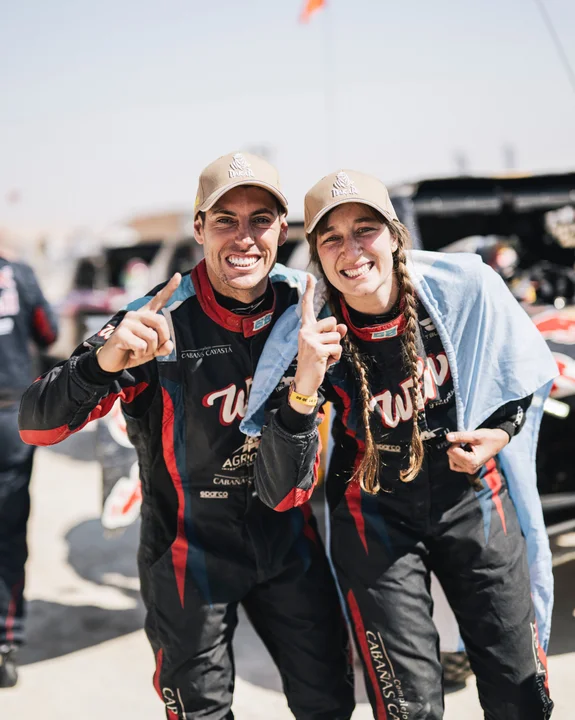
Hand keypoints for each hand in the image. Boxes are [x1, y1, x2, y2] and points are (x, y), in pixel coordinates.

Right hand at [96, 273, 180, 372]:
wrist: (112, 361)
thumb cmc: (133, 352)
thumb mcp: (152, 351)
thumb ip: (163, 347)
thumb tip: (169, 345)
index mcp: (145, 315)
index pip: (159, 299)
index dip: (170, 288)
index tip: (178, 275)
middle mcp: (136, 314)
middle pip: (161, 321)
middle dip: (162, 339)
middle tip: (152, 349)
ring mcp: (127, 322)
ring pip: (152, 337)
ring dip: (149, 350)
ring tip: (138, 351)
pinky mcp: (120, 332)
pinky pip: (141, 346)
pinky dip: (139, 354)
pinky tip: (131, 353)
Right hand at [292, 275, 346, 401]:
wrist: (305, 381)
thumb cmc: (316, 362)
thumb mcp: (325, 346)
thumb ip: (333, 334)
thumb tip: (342, 327)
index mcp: (306, 328)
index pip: (307, 307)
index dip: (309, 291)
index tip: (310, 276)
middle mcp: (305, 331)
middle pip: (333, 323)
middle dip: (335, 337)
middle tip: (324, 350)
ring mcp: (309, 340)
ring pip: (337, 336)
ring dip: (336, 349)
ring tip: (325, 357)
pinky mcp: (317, 349)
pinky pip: (337, 347)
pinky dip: (336, 357)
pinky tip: (326, 362)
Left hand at [445, 429, 509, 473]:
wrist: (498, 442)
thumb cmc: (489, 438)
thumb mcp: (475, 435)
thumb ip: (460, 436)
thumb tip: (447, 437)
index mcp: (473, 461)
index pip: (453, 452)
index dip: (455, 443)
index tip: (463, 439)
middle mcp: (470, 468)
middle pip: (451, 456)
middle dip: (455, 447)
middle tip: (465, 442)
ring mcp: (469, 470)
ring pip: (452, 461)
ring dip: (455, 452)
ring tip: (465, 446)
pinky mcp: (468, 468)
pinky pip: (455, 465)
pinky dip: (455, 458)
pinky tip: (462, 451)